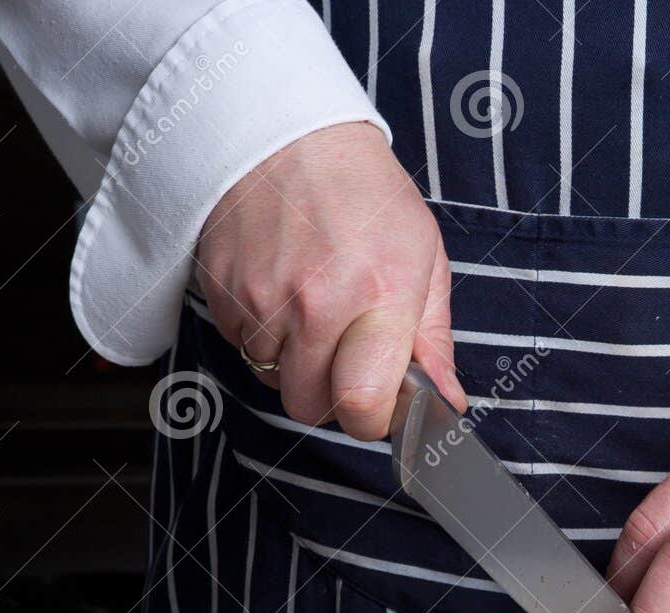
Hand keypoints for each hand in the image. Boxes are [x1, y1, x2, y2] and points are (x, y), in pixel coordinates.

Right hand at [194, 122, 464, 439]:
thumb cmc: (364, 194)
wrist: (285, 134)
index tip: (380, 404)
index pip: (363, 405)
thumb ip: (434, 338)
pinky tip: (280, 293)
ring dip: (293, 364)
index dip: (372, 419)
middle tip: (347, 358)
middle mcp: (316, 302)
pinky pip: (240, 347)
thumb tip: (447, 400)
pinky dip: (261, 336)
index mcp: (379, 294)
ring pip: (272, 380)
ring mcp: (262, 298)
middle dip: (332, 397)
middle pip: (311, 406)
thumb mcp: (423, 256)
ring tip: (312, 313)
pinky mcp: (222, 291)